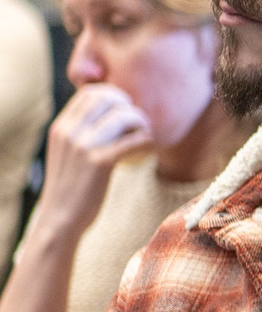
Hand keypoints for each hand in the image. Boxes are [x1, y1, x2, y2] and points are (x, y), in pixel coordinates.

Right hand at [32, 84, 155, 239]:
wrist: (60, 217)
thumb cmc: (70, 186)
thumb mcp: (67, 152)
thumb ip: (80, 133)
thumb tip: (109, 115)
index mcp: (60, 127)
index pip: (88, 94)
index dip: (112, 95)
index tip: (124, 108)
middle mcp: (69, 132)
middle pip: (106, 98)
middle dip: (128, 106)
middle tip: (137, 122)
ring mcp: (83, 146)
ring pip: (122, 116)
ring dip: (140, 122)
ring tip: (144, 134)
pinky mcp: (100, 162)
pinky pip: (133, 140)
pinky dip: (147, 141)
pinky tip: (150, 147)